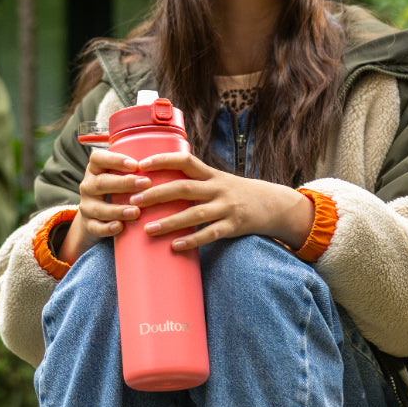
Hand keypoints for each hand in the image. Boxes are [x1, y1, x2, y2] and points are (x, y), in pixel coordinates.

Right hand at [58, 148, 150, 263]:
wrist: (98, 216)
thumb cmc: (118, 190)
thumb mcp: (121, 175)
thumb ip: (137, 169)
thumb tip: (173, 160)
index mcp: (95, 169)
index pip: (97, 158)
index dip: (115, 160)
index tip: (136, 164)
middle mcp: (88, 186)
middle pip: (101, 182)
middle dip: (124, 183)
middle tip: (146, 183)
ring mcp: (87, 206)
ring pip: (99, 208)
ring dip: (118, 210)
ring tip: (136, 212)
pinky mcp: (89, 224)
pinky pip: (96, 227)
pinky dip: (107, 228)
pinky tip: (120, 227)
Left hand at [117, 151, 314, 252]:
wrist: (272, 205)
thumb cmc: (236, 193)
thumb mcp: (217, 180)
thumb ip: (193, 180)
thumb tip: (157, 181)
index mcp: (210, 174)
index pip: (184, 160)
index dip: (162, 160)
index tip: (140, 164)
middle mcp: (217, 188)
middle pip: (184, 187)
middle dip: (157, 193)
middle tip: (134, 199)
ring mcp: (226, 207)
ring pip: (194, 213)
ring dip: (169, 222)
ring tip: (148, 229)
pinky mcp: (233, 225)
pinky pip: (210, 234)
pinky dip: (192, 240)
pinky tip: (175, 246)